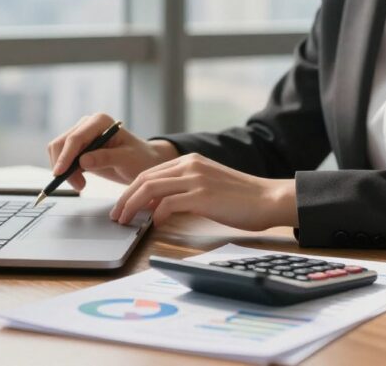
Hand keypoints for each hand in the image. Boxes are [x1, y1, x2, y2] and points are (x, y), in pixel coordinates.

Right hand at [46, 113, 178, 190]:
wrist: (143, 162)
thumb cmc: (139, 158)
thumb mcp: (127, 159)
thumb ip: (106, 158)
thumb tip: (82, 161)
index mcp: (100, 121)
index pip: (76, 138)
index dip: (65, 156)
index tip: (60, 173)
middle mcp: (87, 125)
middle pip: (62, 143)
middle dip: (64, 165)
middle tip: (78, 186)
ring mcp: (81, 135)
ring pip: (58, 151)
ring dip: (65, 171)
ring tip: (81, 185)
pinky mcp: (78, 148)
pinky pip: (63, 159)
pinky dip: (66, 172)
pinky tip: (80, 182)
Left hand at [109, 153, 298, 230]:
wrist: (269, 199)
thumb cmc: (241, 198)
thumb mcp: (208, 186)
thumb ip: (184, 190)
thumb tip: (158, 206)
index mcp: (190, 161)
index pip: (149, 172)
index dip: (131, 190)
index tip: (122, 205)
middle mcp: (190, 165)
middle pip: (144, 179)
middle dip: (125, 198)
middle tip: (116, 216)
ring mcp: (196, 179)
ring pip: (151, 188)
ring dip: (133, 206)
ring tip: (126, 221)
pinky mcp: (203, 196)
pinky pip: (169, 203)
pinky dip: (156, 214)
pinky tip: (154, 224)